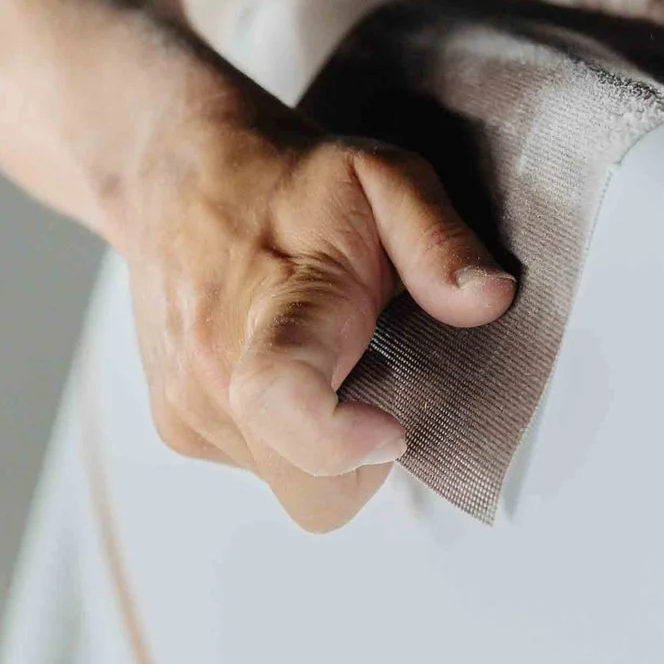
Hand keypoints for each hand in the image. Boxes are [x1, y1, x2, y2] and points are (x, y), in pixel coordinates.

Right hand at [126, 100, 514, 531]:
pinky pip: (259, 469)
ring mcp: (188, 403)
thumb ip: (438, 241)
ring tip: (326, 356)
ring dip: (323, 445)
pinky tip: (293, 364)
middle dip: (361, 460)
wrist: (177, 173)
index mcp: (276, 305)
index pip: (281, 397)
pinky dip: (288, 437)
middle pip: (306, 490)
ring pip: (288, 486)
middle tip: (376, 378)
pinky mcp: (176, 424)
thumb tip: (487, 300)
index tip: (394, 428)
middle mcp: (216, 365)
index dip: (343, 441)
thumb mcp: (386, 178)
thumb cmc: (286, 181)